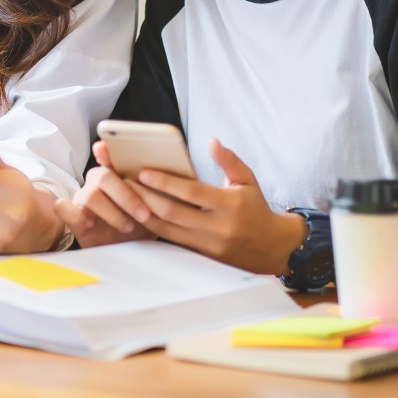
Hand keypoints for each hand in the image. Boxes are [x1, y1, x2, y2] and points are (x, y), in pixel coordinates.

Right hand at [53, 141, 158, 247]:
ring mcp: (85, 200)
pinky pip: (64, 209)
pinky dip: (70, 212)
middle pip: (103, 176)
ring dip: (112, 212)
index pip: (109, 155)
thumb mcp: (157, 206)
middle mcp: (98, 183)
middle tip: (144, 214)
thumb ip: (160, 190)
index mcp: (118, 174)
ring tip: (128, 226)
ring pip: (90, 194)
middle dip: (126, 195)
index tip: (105, 148)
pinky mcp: (76, 220)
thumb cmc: (143, 223)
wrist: (132, 251)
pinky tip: (89, 222)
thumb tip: (172, 178)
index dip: (106, 150)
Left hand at [128, 138, 307, 274]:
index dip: (165, 183)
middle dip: (146, 197)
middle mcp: (217, 227)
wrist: (271, 246)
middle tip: (126, 182)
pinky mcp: (201, 256)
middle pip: (173, 212)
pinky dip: (154, 227)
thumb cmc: (255, 208)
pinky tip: (139, 214)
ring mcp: (208, 245)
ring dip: (144, 213)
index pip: (191, 193)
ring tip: (127, 197)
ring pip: (167, 229)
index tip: (144, 172)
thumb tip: (211, 141)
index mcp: (229, 205)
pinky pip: (172, 240)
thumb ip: (229, 160)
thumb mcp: (247, 180)